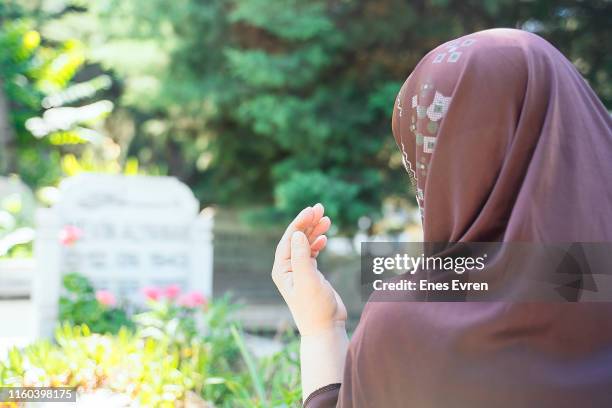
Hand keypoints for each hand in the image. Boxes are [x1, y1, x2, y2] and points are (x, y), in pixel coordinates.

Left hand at [272, 204, 347, 335]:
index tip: (312, 210)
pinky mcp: (310, 275)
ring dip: (314, 231)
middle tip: (321, 208)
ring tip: (326, 219)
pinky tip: (324, 237)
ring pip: (305, 244)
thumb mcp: (308, 280)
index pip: (289, 239)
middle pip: (296, 238)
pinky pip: (311, 253)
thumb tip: (296, 234)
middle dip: (308, 223)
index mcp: (282, 269)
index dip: (300, 222)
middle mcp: (288, 269)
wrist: (325, 328)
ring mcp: (299, 271)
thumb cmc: (315, 308)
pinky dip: (318, 243)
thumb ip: (301, 256)